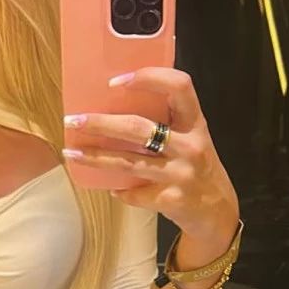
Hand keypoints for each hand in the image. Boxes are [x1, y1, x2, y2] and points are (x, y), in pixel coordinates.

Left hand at [63, 67, 238, 243]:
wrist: (217, 211)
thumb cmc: (196, 167)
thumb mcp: (191, 139)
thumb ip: (166, 123)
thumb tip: (116, 106)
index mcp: (195, 123)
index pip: (179, 86)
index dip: (149, 77)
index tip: (115, 81)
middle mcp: (190, 146)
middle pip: (139, 127)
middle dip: (101, 123)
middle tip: (74, 120)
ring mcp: (181, 174)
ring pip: (128, 163)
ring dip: (95, 157)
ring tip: (71, 153)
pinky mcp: (171, 199)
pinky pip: (134, 193)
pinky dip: (118, 190)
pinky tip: (109, 187)